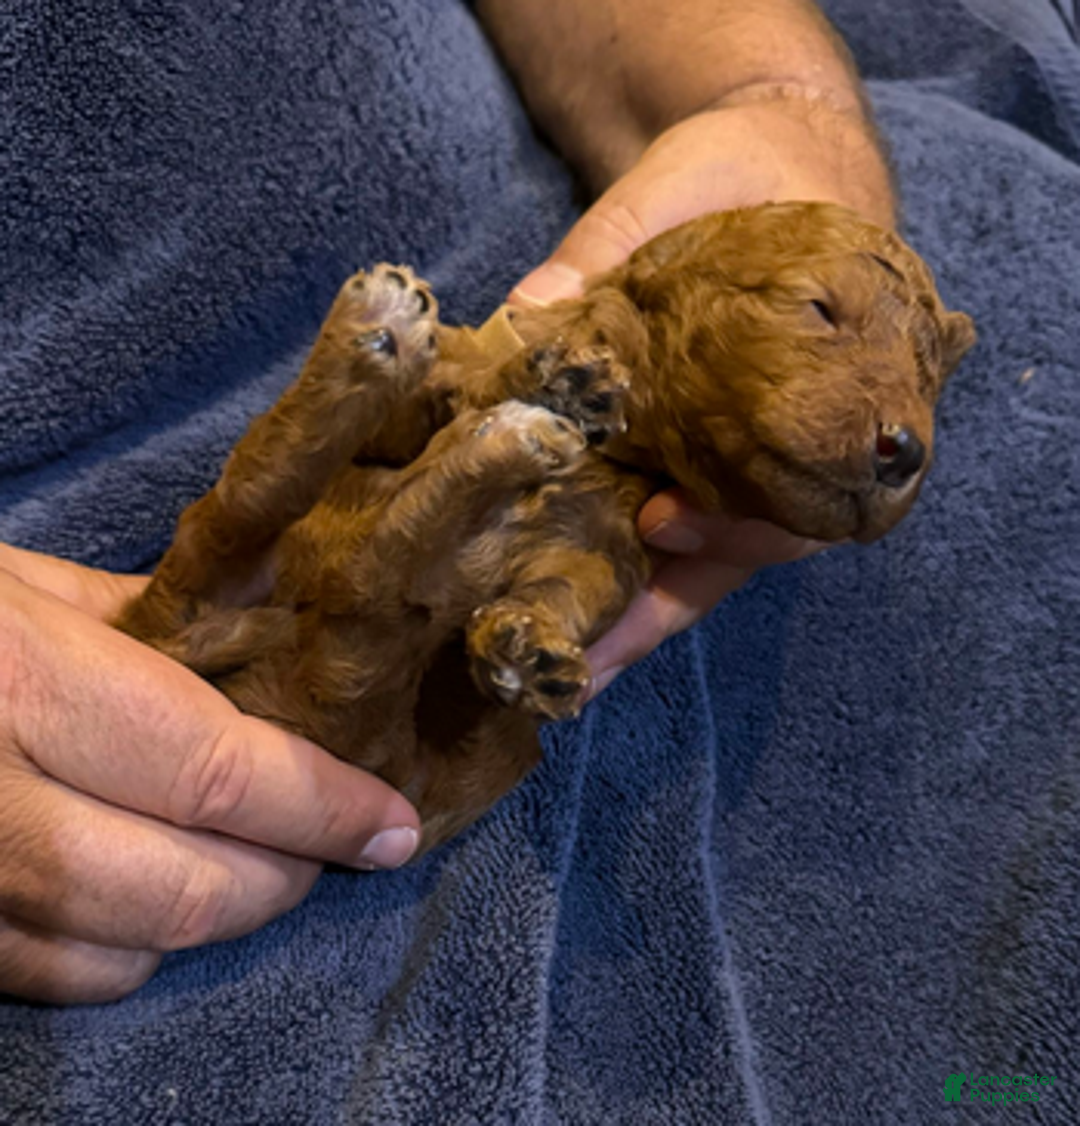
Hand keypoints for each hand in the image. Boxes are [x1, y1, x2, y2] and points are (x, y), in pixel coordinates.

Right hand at [0, 545, 419, 1004]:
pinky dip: (131, 952)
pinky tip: (154, 897)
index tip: (393, 823)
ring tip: (259, 863)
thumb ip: (160, 614)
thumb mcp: (27, 582)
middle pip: (181, 887)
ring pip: (121, 953)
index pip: (216, 771)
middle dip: (285, 876)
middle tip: (336, 842)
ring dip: (217, 918)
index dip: (324, 806)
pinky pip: (51, 977)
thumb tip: (285, 617)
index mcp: (20, 679)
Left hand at [510, 94, 889, 690]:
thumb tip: (526, 315)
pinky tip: (544, 597)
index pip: (799, 502)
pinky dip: (608, 559)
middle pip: (735, 555)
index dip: (738, 530)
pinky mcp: (684, 452)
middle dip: (658, 608)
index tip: (662, 523)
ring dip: (627, 608)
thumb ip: (611, 248)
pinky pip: (657, 520)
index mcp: (821, 396)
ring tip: (551, 662)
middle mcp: (781, 448)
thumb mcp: (679, 192)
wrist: (767, 156)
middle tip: (581, 663)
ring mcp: (730, 458)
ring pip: (695, 558)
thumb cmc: (745, 170)